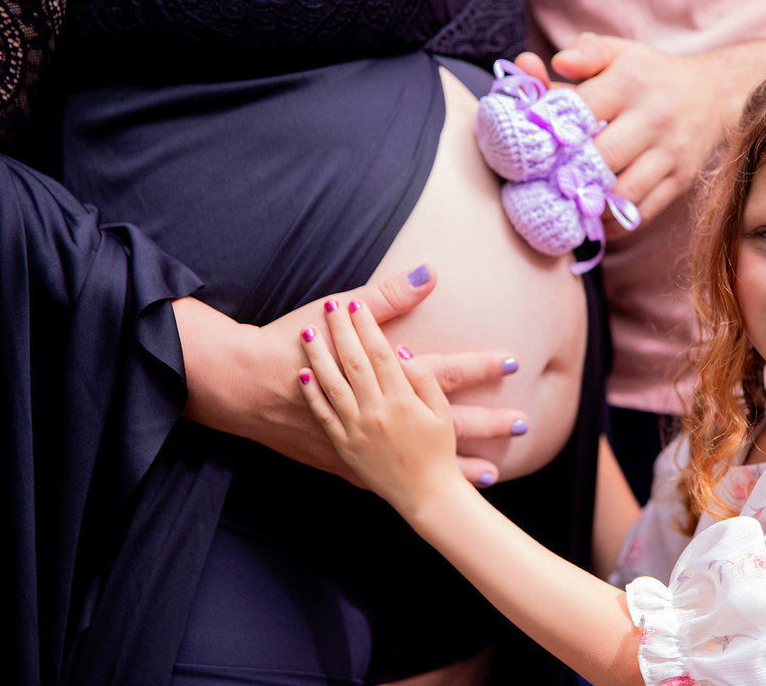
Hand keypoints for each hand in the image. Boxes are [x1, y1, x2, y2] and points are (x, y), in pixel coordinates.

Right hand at [179, 265, 525, 486]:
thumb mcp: (339, 313)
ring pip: (419, 453)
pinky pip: (386, 476)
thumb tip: (428, 273)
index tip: (512, 362)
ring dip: (457, 460)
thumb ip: (387, 297)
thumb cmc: (291, 343)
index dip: (478, 366)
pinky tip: (431, 492)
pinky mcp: (342, 459)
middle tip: (523, 425)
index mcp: (383, 376)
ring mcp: (362, 440)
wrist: (242, 385)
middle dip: (485, 423)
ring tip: (494, 472)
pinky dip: (412, 483)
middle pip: (443, 418)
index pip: (442, 369)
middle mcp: (379, 412)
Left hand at [516, 35, 743, 229]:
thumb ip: (578, 55)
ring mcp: (669, 152)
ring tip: (568, 202)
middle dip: (569, 173)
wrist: (714, 94)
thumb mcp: (618, 53)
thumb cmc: (649, 76)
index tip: (532, 146)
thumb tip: (530, 65)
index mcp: (629, 81)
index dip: (551, 131)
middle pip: (602, 156)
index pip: (581, 110)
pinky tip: (594, 217)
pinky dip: (613, 222)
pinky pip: (642, 212)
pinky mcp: (679, 179)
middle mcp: (652, 117)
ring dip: (590, 204)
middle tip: (544, 182)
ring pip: (623, 191)